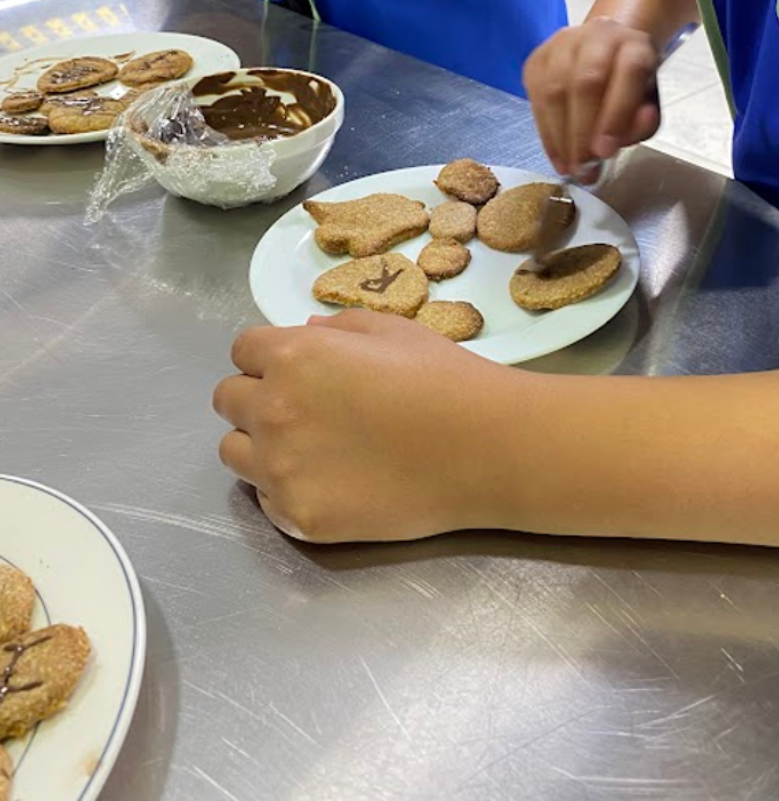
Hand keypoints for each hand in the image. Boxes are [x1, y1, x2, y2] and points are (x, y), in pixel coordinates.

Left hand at [213, 310, 516, 542]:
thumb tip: (304, 334)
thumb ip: (336, 330)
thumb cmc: (443, 378)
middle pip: (227, 399)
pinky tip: (329, 480)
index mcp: (293, 356)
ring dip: (259, 444)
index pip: (243, 350)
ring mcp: (280, 469)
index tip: (296, 369)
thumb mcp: (391, 330)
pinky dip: (284, 488)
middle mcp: (272, 410)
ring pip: (233, 452)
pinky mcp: (296, 516)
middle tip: (301, 408)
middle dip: (256, 397)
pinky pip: (264, 498)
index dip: (269, 356)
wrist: (483, 448)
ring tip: (307, 447)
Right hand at [523, 18, 660, 175]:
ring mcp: (563, 43)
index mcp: (635, 45)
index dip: (616, 114)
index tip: (605, 153)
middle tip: (583, 167)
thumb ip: (641, 124)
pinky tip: (556, 154)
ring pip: (555, 89)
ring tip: (569, 167)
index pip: (629, 73)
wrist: (606, 48)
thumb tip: (615, 142)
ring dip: (560, 135)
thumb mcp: (648, 104)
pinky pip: (536, 97)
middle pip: (586, 81)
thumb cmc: (630, 85)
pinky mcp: (538, 58)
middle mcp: (598, 36)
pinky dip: (546, 132)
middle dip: (582, 131)